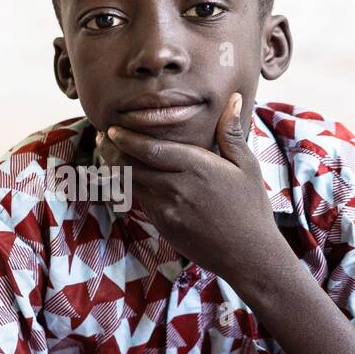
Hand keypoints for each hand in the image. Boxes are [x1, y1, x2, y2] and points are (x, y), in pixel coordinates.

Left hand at [98, 93, 280, 282]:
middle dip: (113, 151)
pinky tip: (127, 177)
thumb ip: (232, 132)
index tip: (113, 129)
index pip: (151, 149)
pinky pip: (141, 202)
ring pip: (131, 185)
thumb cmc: (251, 207)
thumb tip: (233, 98)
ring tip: (108, 153)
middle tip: (103, 137)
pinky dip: (130, 187)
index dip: (127, 139)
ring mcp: (168, 210)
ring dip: (116, 169)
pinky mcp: (164, 226)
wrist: (249, 255)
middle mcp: (178, 188)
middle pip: (132, 166)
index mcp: (198, 168)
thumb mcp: (247, 166)